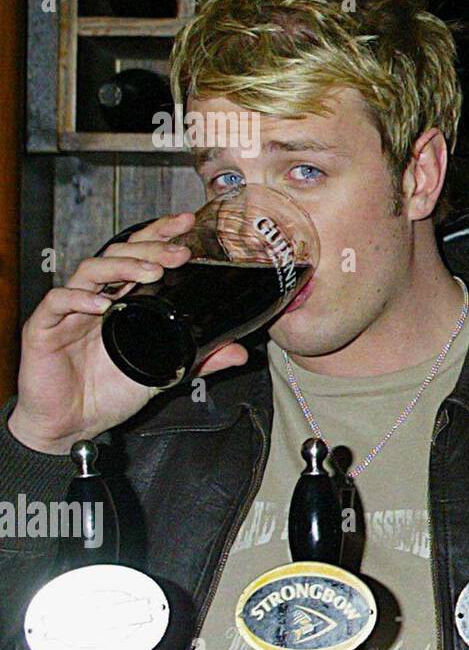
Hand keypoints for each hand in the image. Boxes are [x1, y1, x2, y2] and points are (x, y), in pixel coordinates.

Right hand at [7, 212, 249, 455]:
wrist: (74, 426)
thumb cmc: (112, 392)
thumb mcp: (166, 372)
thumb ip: (202, 360)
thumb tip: (242, 353)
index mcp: (124, 300)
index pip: (140, 254)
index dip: (161, 234)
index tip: (188, 223)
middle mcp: (97, 297)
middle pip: (119, 255)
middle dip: (150, 248)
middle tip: (179, 252)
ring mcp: (70, 311)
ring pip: (90, 271)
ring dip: (123, 267)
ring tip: (152, 272)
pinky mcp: (44, 329)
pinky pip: (57, 303)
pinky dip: (78, 299)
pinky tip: (103, 304)